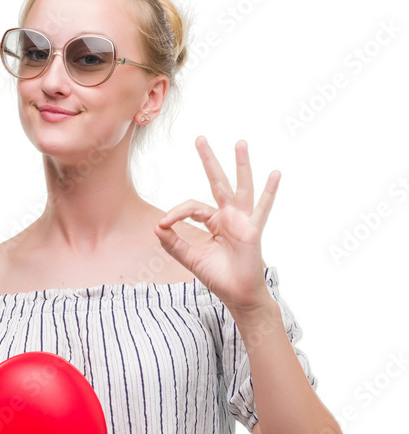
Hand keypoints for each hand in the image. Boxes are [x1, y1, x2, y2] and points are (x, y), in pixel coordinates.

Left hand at [154, 136, 279, 313]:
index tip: (163, 225)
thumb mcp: (190, 258)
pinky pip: (262, 209)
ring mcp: (242, 220)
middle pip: (217, 183)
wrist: (237, 295)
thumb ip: (173, 243)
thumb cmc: (218, 276)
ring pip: (240, 187)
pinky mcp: (252, 230)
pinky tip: (276, 174)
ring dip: (241, 165)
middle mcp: (228, 216)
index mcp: (214, 221)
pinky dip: (269, 192)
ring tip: (240, 143)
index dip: (176, 213)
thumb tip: (156, 226)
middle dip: (208, 161)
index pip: (192, 207)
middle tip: (199, 138)